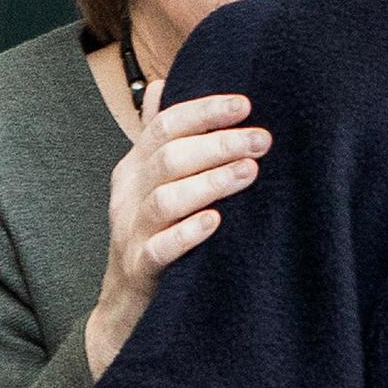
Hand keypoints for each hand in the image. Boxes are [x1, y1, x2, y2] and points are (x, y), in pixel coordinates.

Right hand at [85, 81, 270, 377]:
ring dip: (211, 182)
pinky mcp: (140, 268)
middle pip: (170, 157)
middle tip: (263, 140)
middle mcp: (129, 193)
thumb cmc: (152, 230)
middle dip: (219, 144)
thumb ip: (159, 137)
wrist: (124, 303)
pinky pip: (160, 248)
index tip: (245, 104)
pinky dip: (188, 234)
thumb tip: (163, 84)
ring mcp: (131, 231)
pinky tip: (216, 222)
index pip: (165, 125)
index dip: (204, 111)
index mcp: (135, 165)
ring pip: (167, 199)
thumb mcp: (151, 180)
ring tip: (250, 172)